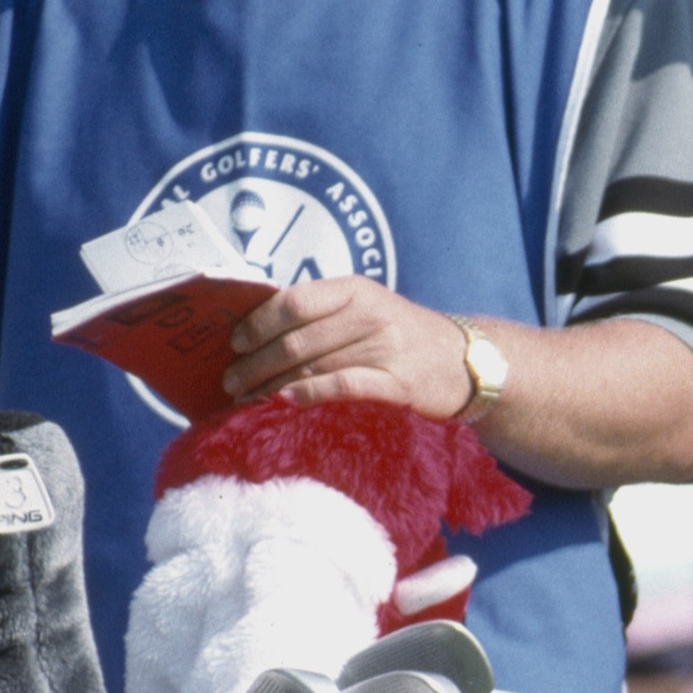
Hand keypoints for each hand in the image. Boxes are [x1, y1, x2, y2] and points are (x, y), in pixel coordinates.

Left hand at [222, 277, 474, 417]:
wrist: (463, 361)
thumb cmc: (400, 336)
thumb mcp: (366, 308)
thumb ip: (320, 314)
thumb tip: (255, 332)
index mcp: (355, 290)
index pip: (294, 302)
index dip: (257, 323)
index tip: (234, 343)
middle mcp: (370, 314)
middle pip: (297, 340)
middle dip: (255, 363)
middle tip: (230, 381)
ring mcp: (386, 349)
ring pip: (313, 366)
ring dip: (271, 385)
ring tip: (246, 398)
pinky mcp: (398, 384)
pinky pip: (344, 386)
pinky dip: (309, 395)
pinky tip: (285, 402)